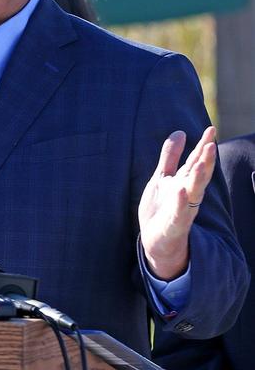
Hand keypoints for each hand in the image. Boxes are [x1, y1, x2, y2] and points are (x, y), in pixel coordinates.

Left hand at [139, 127, 216, 279]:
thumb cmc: (162, 207)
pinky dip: (181, 202)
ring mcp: (183, 208)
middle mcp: (187, 193)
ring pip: (194, 191)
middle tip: (211, 142)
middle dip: (206, 159)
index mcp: (184, 182)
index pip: (196, 161)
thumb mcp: (162, 178)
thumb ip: (170, 157)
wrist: (157, 241)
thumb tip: (180, 132)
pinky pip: (180, 212)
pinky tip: (181, 191)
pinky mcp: (174, 223)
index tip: (211, 128)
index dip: (203, 145)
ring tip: (203, 162)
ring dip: (199, 177)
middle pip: (199, 174)